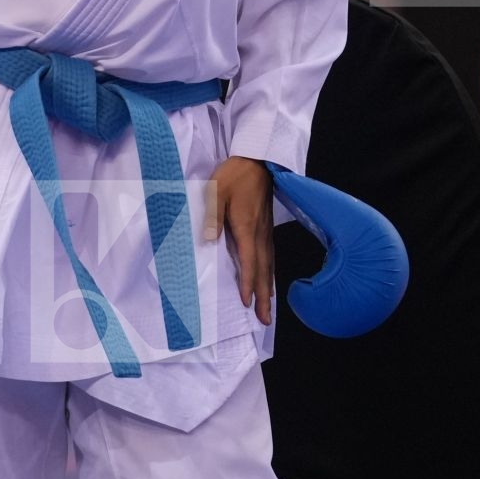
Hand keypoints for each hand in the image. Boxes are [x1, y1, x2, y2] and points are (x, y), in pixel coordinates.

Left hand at [206, 155, 274, 325]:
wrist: (257, 159)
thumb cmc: (235, 175)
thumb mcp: (216, 191)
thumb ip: (212, 216)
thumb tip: (209, 241)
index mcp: (247, 227)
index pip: (249, 261)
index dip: (248, 283)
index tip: (246, 302)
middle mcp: (260, 233)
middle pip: (264, 270)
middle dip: (264, 296)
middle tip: (264, 320)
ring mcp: (266, 231)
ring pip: (269, 265)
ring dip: (269, 288)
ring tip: (269, 308)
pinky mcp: (266, 227)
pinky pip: (270, 256)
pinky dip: (270, 273)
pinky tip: (269, 280)